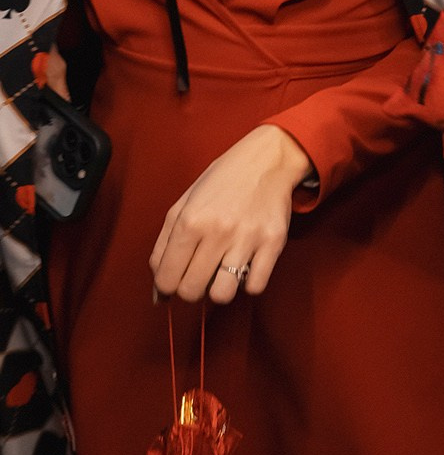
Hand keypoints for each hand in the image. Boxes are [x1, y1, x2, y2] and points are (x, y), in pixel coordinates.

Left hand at [150, 124, 312, 303]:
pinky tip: (246, 266)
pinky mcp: (274, 242)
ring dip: (219, 289)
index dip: (167, 285)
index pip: (166, 279)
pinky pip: (256, 286)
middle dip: (190, 289)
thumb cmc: (221, 182)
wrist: (267, 159)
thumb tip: (158, 295)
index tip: (176, 278)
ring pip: (222, 294)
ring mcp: (247, 238)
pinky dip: (248, 283)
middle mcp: (217, 231)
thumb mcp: (183, 206)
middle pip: (191, 291)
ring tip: (222, 273)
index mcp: (190, 220)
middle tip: (199, 274)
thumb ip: (163, 248)